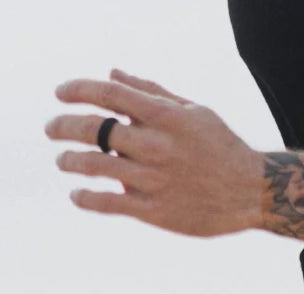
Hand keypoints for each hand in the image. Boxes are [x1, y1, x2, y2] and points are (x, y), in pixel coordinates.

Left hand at [45, 70, 262, 236]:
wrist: (253, 192)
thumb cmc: (222, 147)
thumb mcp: (192, 110)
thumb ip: (150, 91)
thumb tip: (112, 73)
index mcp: (163, 115)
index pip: (107, 94)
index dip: (77, 90)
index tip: (60, 93)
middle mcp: (155, 145)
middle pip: (93, 129)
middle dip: (63, 126)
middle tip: (51, 129)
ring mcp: (154, 179)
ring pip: (95, 166)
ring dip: (70, 161)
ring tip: (63, 161)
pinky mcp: (156, 211)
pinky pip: (110, 203)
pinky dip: (87, 198)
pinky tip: (77, 194)